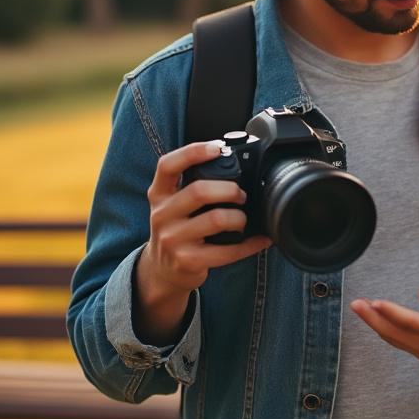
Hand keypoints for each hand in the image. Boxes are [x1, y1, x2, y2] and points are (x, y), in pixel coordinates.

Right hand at [135, 140, 272, 343]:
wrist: (161, 269)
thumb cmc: (176, 229)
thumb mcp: (172, 204)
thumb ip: (189, 185)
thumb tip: (231, 162)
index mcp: (159, 194)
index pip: (167, 165)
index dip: (193, 153)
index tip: (217, 148)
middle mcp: (161, 214)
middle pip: (199, 191)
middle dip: (229, 190)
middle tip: (241, 195)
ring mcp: (172, 239)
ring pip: (216, 219)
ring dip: (239, 217)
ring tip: (243, 219)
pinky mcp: (187, 261)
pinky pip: (227, 251)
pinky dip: (249, 245)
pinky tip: (259, 240)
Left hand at [351, 285, 418, 388]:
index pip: (411, 323)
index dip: (390, 313)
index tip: (372, 302)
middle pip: (397, 335)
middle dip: (374, 319)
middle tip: (355, 304)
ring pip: (397, 341)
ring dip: (378, 325)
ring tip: (360, 307)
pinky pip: (404, 343)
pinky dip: (389, 331)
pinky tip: (378, 318)